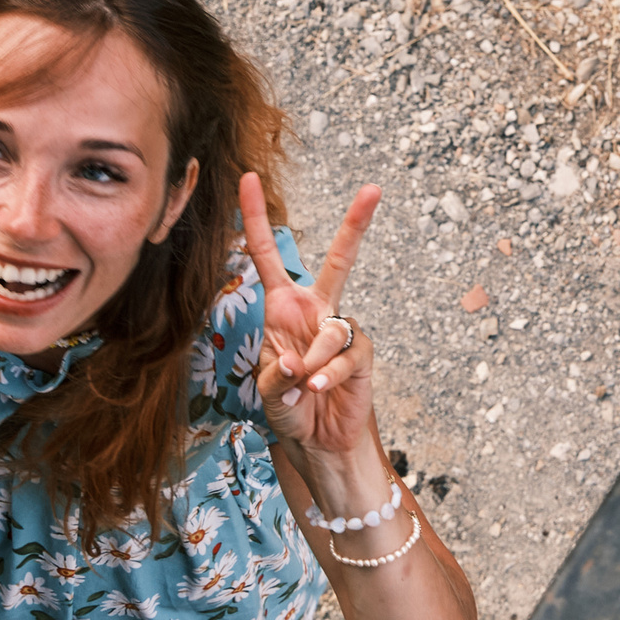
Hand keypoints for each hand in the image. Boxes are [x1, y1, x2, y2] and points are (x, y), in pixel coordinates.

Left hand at [240, 171, 380, 459]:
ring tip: (305, 387)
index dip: (253, 218)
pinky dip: (330, 376)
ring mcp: (341, 331)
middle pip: (341, 261)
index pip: (267, 255)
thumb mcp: (267, 389)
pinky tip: (318, 390)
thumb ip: (277, 375)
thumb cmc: (287, 407)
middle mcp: (315, 311)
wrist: (316, 441)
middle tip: (373, 190)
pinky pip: (347, 357)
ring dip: (314, 363)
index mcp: (283, 307)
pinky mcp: (362, 356)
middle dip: (356, 225)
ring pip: (332, 331)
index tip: (246, 179)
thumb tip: (300, 364)